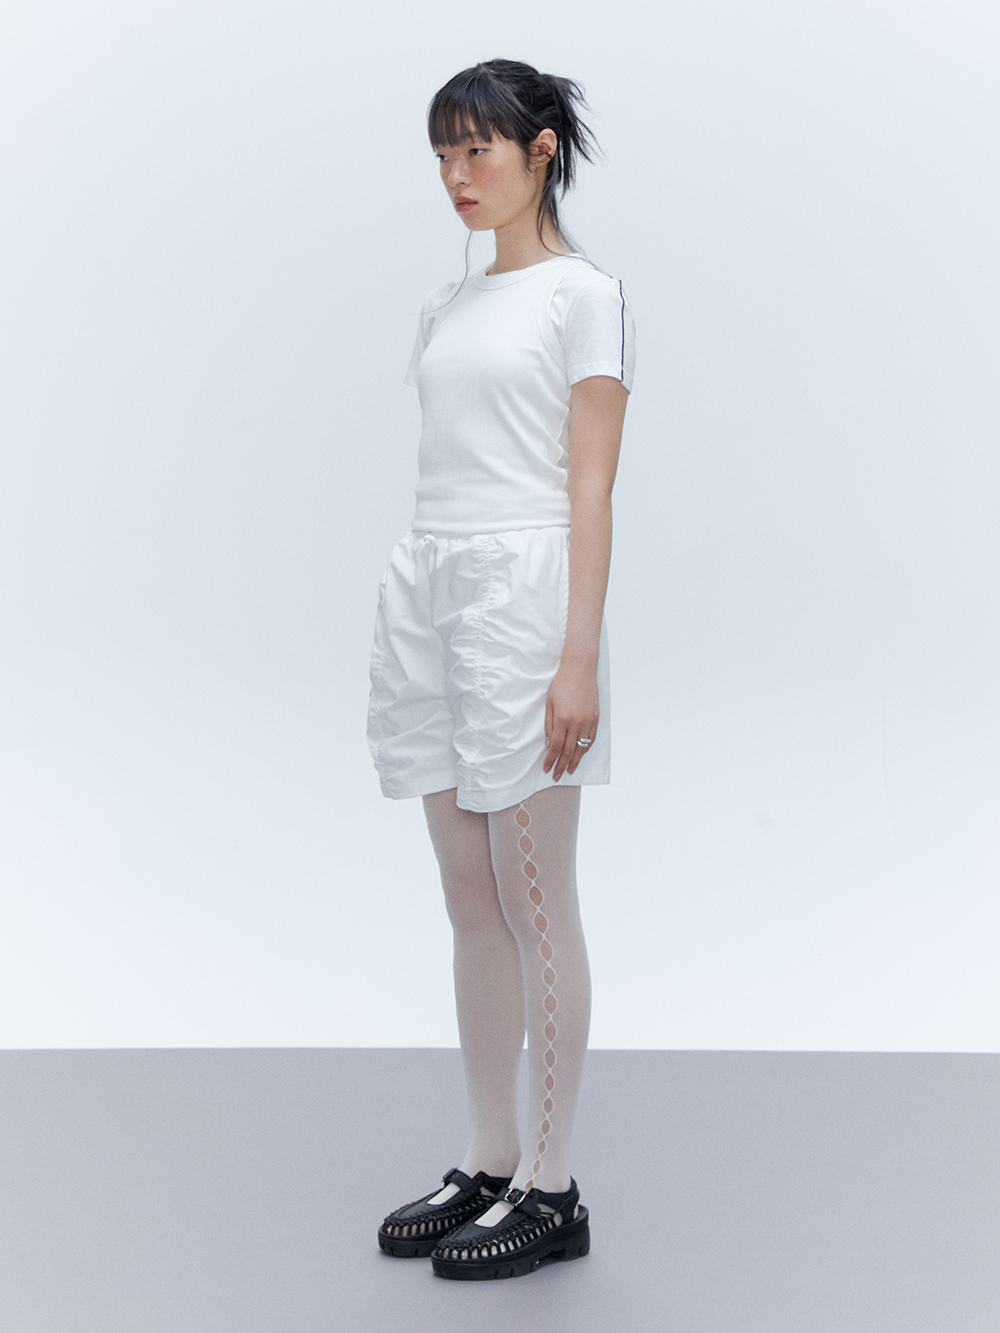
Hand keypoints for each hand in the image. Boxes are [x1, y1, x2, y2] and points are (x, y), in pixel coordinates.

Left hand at [543, 661, 598, 780]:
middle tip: (557, 776)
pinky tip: (580, 755)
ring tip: (570, 770)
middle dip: (562, 766)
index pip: (555, 746)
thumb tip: (549, 743)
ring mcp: (588, 721)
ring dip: (575, 761)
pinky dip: (585, 749)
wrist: (580, 669)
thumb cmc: (562, 684)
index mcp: (562, 719)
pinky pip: (591, 739)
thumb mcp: (549, 704)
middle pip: (568, 751)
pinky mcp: (596, 718)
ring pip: (581, 748)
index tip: (547, 768)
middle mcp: (576, 723)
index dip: (551, 760)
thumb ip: (549, 725)